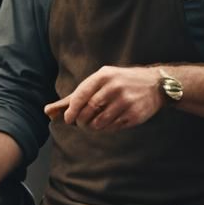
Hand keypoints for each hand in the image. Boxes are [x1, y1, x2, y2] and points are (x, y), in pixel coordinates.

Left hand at [44, 65, 164, 131]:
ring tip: (95, 123)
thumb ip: (73, 97)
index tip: (68, 120)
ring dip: (93, 126)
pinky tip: (110, 122)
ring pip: (99, 122)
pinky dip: (107, 128)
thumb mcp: (98, 82)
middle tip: (81, 123)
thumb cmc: (118, 83)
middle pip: (88, 111)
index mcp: (103, 76)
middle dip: (81, 121)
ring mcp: (126, 101)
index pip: (80, 96)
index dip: (71, 111)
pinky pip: (113, 127)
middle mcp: (115, 87)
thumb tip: (47, 111)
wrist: (155, 84)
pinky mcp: (135, 114)